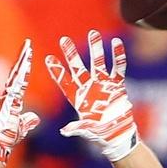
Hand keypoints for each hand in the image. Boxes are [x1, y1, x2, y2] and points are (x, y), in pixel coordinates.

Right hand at [0, 39, 39, 164]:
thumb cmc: (6, 138)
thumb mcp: (21, 128)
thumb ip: (27, 122)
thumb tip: (34, 118)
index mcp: (12, 100)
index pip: (20, 80)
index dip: (24, 68)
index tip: (28, 56)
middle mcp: (8, 95)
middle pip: (17, 73)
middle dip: (22, 59)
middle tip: (28, 44)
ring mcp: (7, 96)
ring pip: (16, 75)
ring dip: (22, 62)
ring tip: (27, 49)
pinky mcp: (7, 100)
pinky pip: (16, 85)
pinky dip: (20, 75)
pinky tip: (25, 65)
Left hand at [45, 31, 138, 162]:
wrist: (118, 134)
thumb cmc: (100, 134)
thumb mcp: (86, 131)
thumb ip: (76, 128)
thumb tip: (65, 131)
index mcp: (78, 98)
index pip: (65, 82)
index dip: (57, 71)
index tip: (48, 58)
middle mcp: (89, 88)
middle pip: (78, 68)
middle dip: (71, 54)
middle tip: (63, 40)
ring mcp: (103, 85)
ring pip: (98, 63)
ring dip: (96, 49)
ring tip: (93, 33)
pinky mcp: (117, 86)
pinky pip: (118, 68)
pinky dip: (118, 57)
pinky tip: (116, 43)